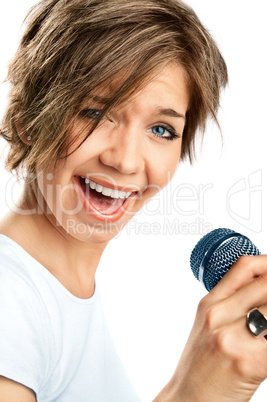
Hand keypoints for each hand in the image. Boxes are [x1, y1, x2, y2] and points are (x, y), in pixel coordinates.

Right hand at [155, 255, 266, 401]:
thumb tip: (263, 293)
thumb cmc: (200, 366)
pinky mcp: (249, 362)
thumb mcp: (208, 326)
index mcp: (210, 303)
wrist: (188, 400)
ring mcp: (233, 338)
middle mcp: (219, 315)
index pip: (245, 266)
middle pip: (266, 284)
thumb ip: (232, 304)